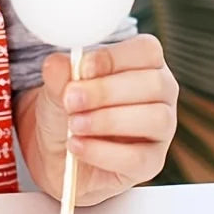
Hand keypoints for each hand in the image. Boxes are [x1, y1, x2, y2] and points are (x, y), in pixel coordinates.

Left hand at [33, 34, 178, 204]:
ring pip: (155, 119)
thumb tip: (57, 63)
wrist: (53, 154)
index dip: (114, 58)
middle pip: (155, 84)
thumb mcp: (55, 90)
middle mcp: (159, 95)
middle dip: (107, 91)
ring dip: (108, 120)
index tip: (82, 69)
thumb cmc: (64, 113)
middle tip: (71, 100)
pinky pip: (138, 158)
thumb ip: (58, 76)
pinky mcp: (150, 163)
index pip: (147, 50)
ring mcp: (160, 131)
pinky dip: (103, 152)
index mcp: (142, 65)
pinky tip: (76, 145)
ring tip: (73, 125)